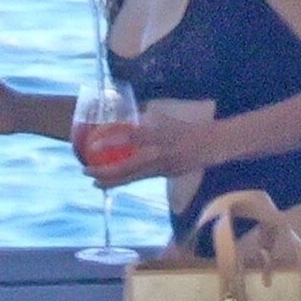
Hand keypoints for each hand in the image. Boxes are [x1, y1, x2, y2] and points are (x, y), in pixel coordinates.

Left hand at [79, 112, 204, 188]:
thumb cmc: (190, 127)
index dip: (111, 141)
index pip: (131, 138)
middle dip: (104, 172)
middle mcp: (159, 155)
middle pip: (127, 168)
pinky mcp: (166, 175)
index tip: (93, 143)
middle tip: (85, 170)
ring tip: (94, 182)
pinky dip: (126, 179)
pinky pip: (141, 177)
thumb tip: (128, 118)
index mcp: (159, 136)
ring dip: (112, 181)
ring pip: (132, 178)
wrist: (215, 144)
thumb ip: (147, 121)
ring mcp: (163, 168)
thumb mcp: (167, 120)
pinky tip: (114, 181)